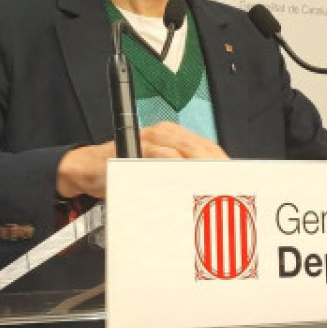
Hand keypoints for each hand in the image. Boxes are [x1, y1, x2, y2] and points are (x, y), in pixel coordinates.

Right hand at [56, 123, 227, 197]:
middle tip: (229, 190)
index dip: (224, 165)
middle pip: (202, 149)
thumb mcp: (155, 172)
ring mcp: (151, 138)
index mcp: (175, 137)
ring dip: (200, 170)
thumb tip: (208, 194)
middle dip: (217, 169)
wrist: (88, 167)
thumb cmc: (124, 172)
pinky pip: (160, 156)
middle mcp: (166, 133)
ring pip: (185, 152)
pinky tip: (184, 183)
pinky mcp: (135, 146)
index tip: (238, 184)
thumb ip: (179, 176)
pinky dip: (173, 170)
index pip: (208, 148)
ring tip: (214, 189)